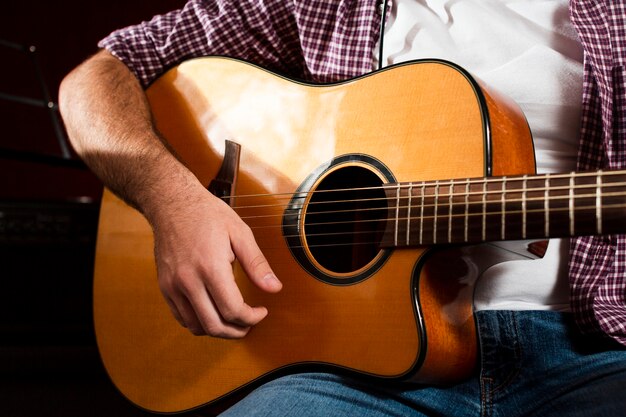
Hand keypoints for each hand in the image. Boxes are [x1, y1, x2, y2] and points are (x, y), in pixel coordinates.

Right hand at [152, 190, 281, 338]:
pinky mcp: (164, 286)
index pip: (233, 310)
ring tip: (233, 321)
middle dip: (237, 331)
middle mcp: (188, 280)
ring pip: (196, 326)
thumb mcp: (239, 233)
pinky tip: (213, 312)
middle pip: (214, 325)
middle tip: (249, 324)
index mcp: (211, 267)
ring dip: (218, 330)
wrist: (172, 203)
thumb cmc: (208, 214)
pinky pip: (181, 317)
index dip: (252, 318)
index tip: (262, 312)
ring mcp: (173, 285)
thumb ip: (257, 264)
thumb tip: (274, 288)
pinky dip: (199, 322)